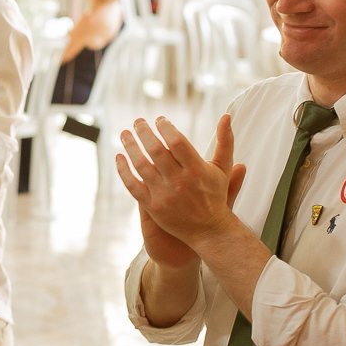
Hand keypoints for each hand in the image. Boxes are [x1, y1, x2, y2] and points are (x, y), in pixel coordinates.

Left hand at [115, 114, 246, 258]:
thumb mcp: (223, 168)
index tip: (159, 119)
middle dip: (144, 132)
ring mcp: (164, 195)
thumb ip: (225, 141)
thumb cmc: (215, 194)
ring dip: (130, 146)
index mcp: (197, 170)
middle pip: (156, 150)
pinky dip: (123, 170)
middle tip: (138, 121)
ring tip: (124, 134)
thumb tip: (226, 115)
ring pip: (141, 165)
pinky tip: (119, 156)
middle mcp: (179, 181)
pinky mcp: (152, 206)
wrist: (209, 230)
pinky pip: (132, 185)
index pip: (177, 142)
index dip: (166, 128)